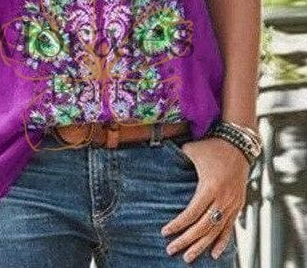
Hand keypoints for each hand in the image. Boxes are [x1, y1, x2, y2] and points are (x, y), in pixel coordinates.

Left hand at [160, 137, 249, 262]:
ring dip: (201, 246)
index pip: (191, 213)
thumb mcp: (192, 150)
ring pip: (215, 231)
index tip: (165, 232)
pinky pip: (229, 228)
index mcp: (210, 187)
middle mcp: (222, 199)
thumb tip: (161, 158)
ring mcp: (231, 204)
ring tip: (188, 257)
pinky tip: (214, 254)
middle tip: (171, 250)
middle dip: (186, 240)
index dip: (178, 225)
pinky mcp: (238, 205)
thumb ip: (178, 158)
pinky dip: (222, 242)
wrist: (239, 144)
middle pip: (202, 227)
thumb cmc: (213, 146)